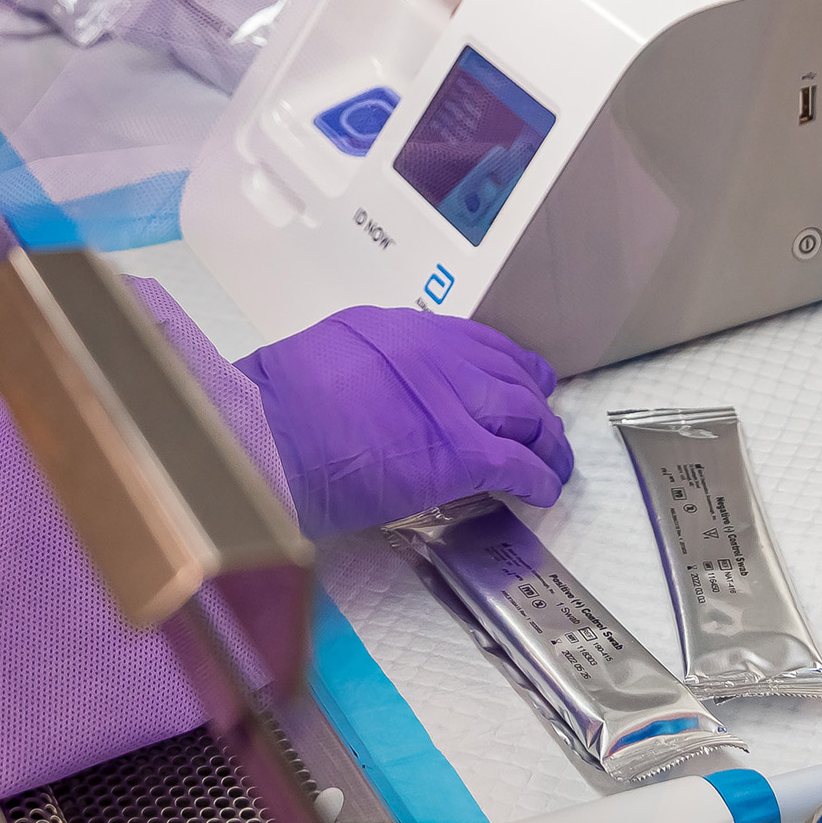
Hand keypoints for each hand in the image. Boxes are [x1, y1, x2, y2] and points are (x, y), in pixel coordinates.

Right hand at [234, 307, 572, 537]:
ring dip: (547, 443)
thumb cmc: (275, 404)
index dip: (509, 367)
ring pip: (527, 417)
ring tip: (552, 463)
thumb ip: (369, 360)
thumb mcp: (330, 351)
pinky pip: (519, 464)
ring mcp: (455, 403)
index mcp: (404, 330)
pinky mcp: (460, 453)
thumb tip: (384, 386)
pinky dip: (539, 479)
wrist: (268, 434)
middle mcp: (440, 356)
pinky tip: (543, 492)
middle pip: (512, 377)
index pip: (479, 342)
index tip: (519, 381)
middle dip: (535, 404)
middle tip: (544, 427)